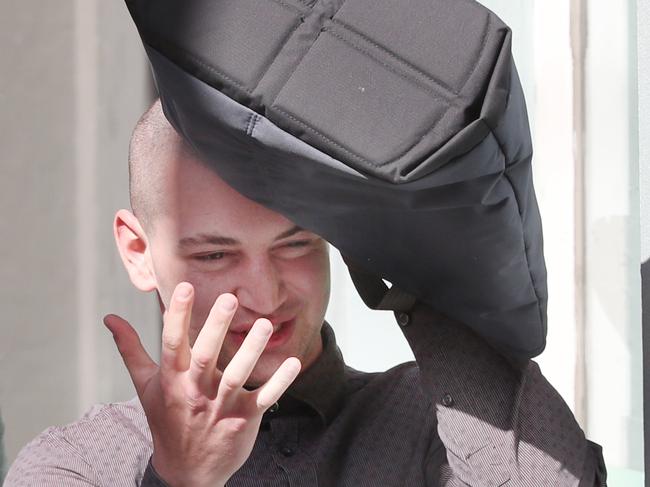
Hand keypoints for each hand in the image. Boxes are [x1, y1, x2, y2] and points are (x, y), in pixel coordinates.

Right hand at [103, 282, 300, 486]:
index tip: (184, 287)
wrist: (186, 472)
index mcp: (171, 380)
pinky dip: (279, 382)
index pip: (172, 344)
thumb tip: (110, 318)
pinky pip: (263, 398)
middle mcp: (195, 391)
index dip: (177, 316)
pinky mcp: (243, 418)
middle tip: (229, 298)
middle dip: (216, 327)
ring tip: (265, 324)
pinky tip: (293, 362)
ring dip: (251, 350)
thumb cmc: (166, 419)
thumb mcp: (145, 386)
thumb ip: (131, 349)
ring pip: (236, 375)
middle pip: (205, 356)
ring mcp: (220, 406)